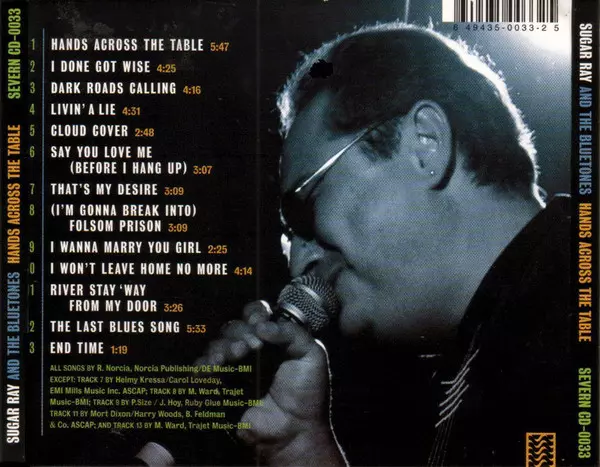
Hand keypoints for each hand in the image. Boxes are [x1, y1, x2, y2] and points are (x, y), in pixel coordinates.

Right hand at [196, 301, 346, 465]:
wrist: (294, 431)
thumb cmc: (306, 394)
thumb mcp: (312, 356)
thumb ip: (292, 332)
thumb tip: (262, 326)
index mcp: (274, 338)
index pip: (257, 314)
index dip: (255, 313)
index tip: (258, 323)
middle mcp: (252, 349)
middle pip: (235, 327)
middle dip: (240, 332)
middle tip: (251, 346)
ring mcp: (235, 366)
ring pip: (218, 343)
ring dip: (224, 346)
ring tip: (235, 355)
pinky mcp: (221, 385)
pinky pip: (204, 367)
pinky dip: (206, 363)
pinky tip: (214, 366)